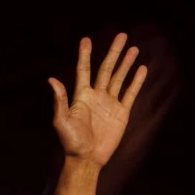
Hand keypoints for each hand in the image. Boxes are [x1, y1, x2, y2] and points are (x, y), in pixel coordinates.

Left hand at [49, 33, 146, 167]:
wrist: (87, 158)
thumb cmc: (71, 141)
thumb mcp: (62, 120)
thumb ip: (60, 99)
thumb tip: (51, 79)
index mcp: (81, 95)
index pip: (84, 70)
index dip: (85, 55)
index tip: (86, 39)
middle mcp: (96, 96)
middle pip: (106, 69)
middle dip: (114, 52)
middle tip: (121, 35)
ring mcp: (109, 103)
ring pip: (119, 77)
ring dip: (126, 63)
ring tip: (134, 48)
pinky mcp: (121, 112)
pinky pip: (130, 93)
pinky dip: (136, 81)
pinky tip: (142, 69)